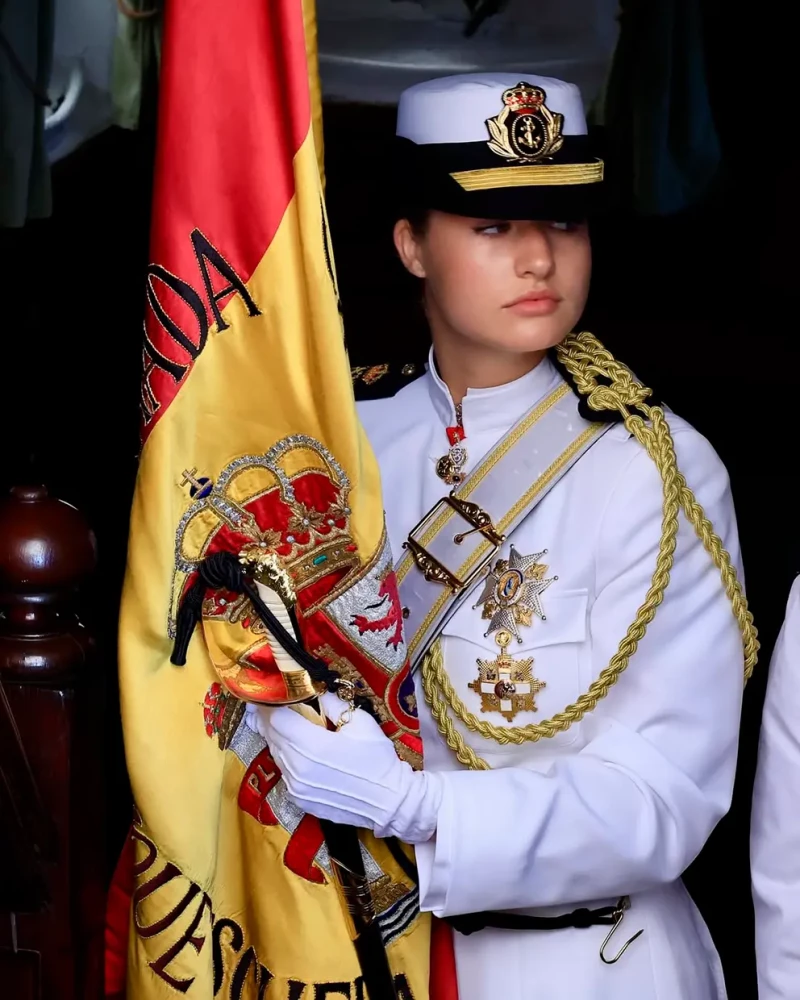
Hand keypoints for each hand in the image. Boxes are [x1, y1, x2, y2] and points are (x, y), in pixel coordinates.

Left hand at [250, 694, 441, 843]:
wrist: (388, 800)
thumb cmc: (377, 759)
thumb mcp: (360, 722)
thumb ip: (332, 703)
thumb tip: (313, 690)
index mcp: (313, 746)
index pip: (277, 719)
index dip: (269, 704)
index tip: (266, 694)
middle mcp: (298, 768)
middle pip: (273, 736)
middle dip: (269, 718)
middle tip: (267, 704)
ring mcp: (297, 787)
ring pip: (276, 754)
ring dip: (277, 738)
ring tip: (280, 723)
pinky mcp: (299, 800)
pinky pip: (284, 772)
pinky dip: (285, 757)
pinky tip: (295, 749)